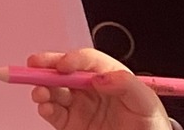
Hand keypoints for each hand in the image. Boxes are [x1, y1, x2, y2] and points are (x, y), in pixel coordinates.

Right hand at [27, 50, 170, 129]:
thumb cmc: (150, 125)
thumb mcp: (147, 102)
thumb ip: (127, 85)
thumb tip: (101, 77)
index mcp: (109, 75)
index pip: (89, 61)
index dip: (74, 59)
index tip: (64, 65)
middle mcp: (91, 87)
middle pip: (65, 70)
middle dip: (47, 65)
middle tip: (34, 63)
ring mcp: (80, 105)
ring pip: (55, 90)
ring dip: (43, 88)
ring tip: (40, 93)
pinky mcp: (71, 123)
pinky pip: (54, 113)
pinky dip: (45, 108)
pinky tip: (44, 106)